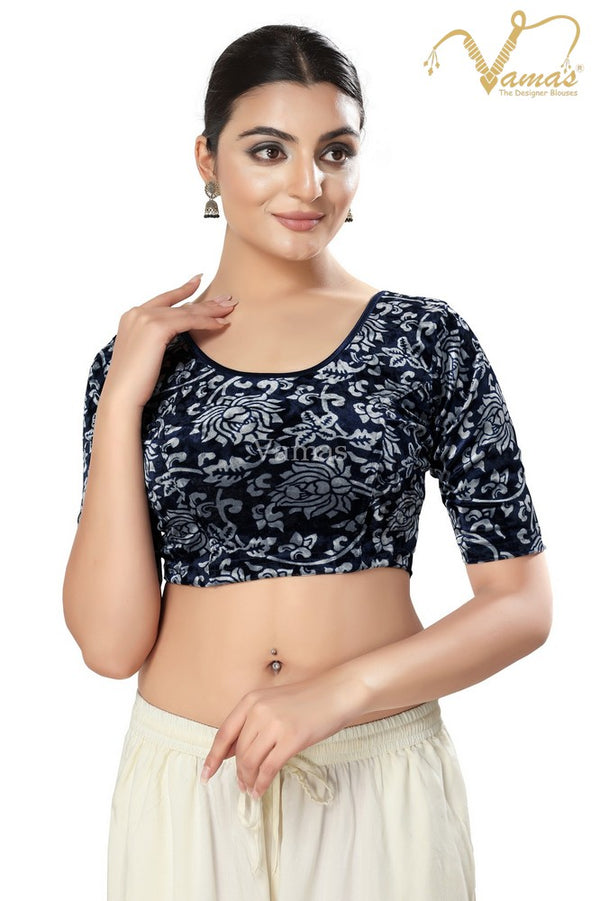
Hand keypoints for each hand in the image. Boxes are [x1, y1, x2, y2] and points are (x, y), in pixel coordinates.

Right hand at [102, 274, 239, 408]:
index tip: (198, 281)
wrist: (122, 392)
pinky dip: (208, 322)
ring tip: (230, 309)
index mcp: (131, 316)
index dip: (182, 290)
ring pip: (186, 311)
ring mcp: (146, 317)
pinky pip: (189, 321)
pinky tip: (222, 324)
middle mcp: (137, 312)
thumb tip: (171, 334)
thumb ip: (152, 337)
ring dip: (211, 311)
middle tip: (226, 298)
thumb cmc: (133, 380)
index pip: (163, 299)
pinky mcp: (157, 327)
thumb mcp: (143, 352)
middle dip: (205, 302)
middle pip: (179, 304)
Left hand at [200, 668, 366, 799]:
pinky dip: (261, 783)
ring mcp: (275, 724)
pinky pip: (268, 768)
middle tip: (241, 784)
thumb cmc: (307, 699)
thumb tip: (231, 752)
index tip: (206, 774)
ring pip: (250, 761)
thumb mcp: (273, 703)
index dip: (212, 757)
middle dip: (238, 772)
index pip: (224, 733)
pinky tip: (260, 789)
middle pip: (238, 751)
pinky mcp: (291, 739)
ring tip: (250, 788)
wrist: (336, 692)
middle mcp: (259, 710)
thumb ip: (252, 722)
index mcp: (251, 700)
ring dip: (248, 779)